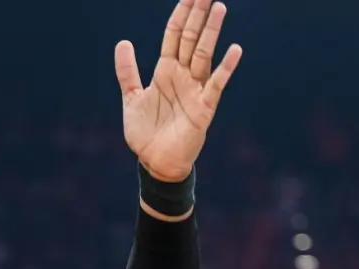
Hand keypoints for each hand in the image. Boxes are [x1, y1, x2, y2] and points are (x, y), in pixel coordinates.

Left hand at [114, 0, 242, 181]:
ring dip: (210, 32)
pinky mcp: (204, 108)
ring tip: (219, 8)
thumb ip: (128, 72)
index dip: (180, 15)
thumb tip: (123, 42)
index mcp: (165, 71)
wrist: (155, 163)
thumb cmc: (145, 133)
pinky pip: (216, 84)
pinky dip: (226, 67)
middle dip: (198, 15)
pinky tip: (235, 49)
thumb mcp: (131, 97)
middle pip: (191, 38)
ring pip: (204, 54)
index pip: (174, 35)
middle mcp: (182, 76)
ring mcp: (195, 89)